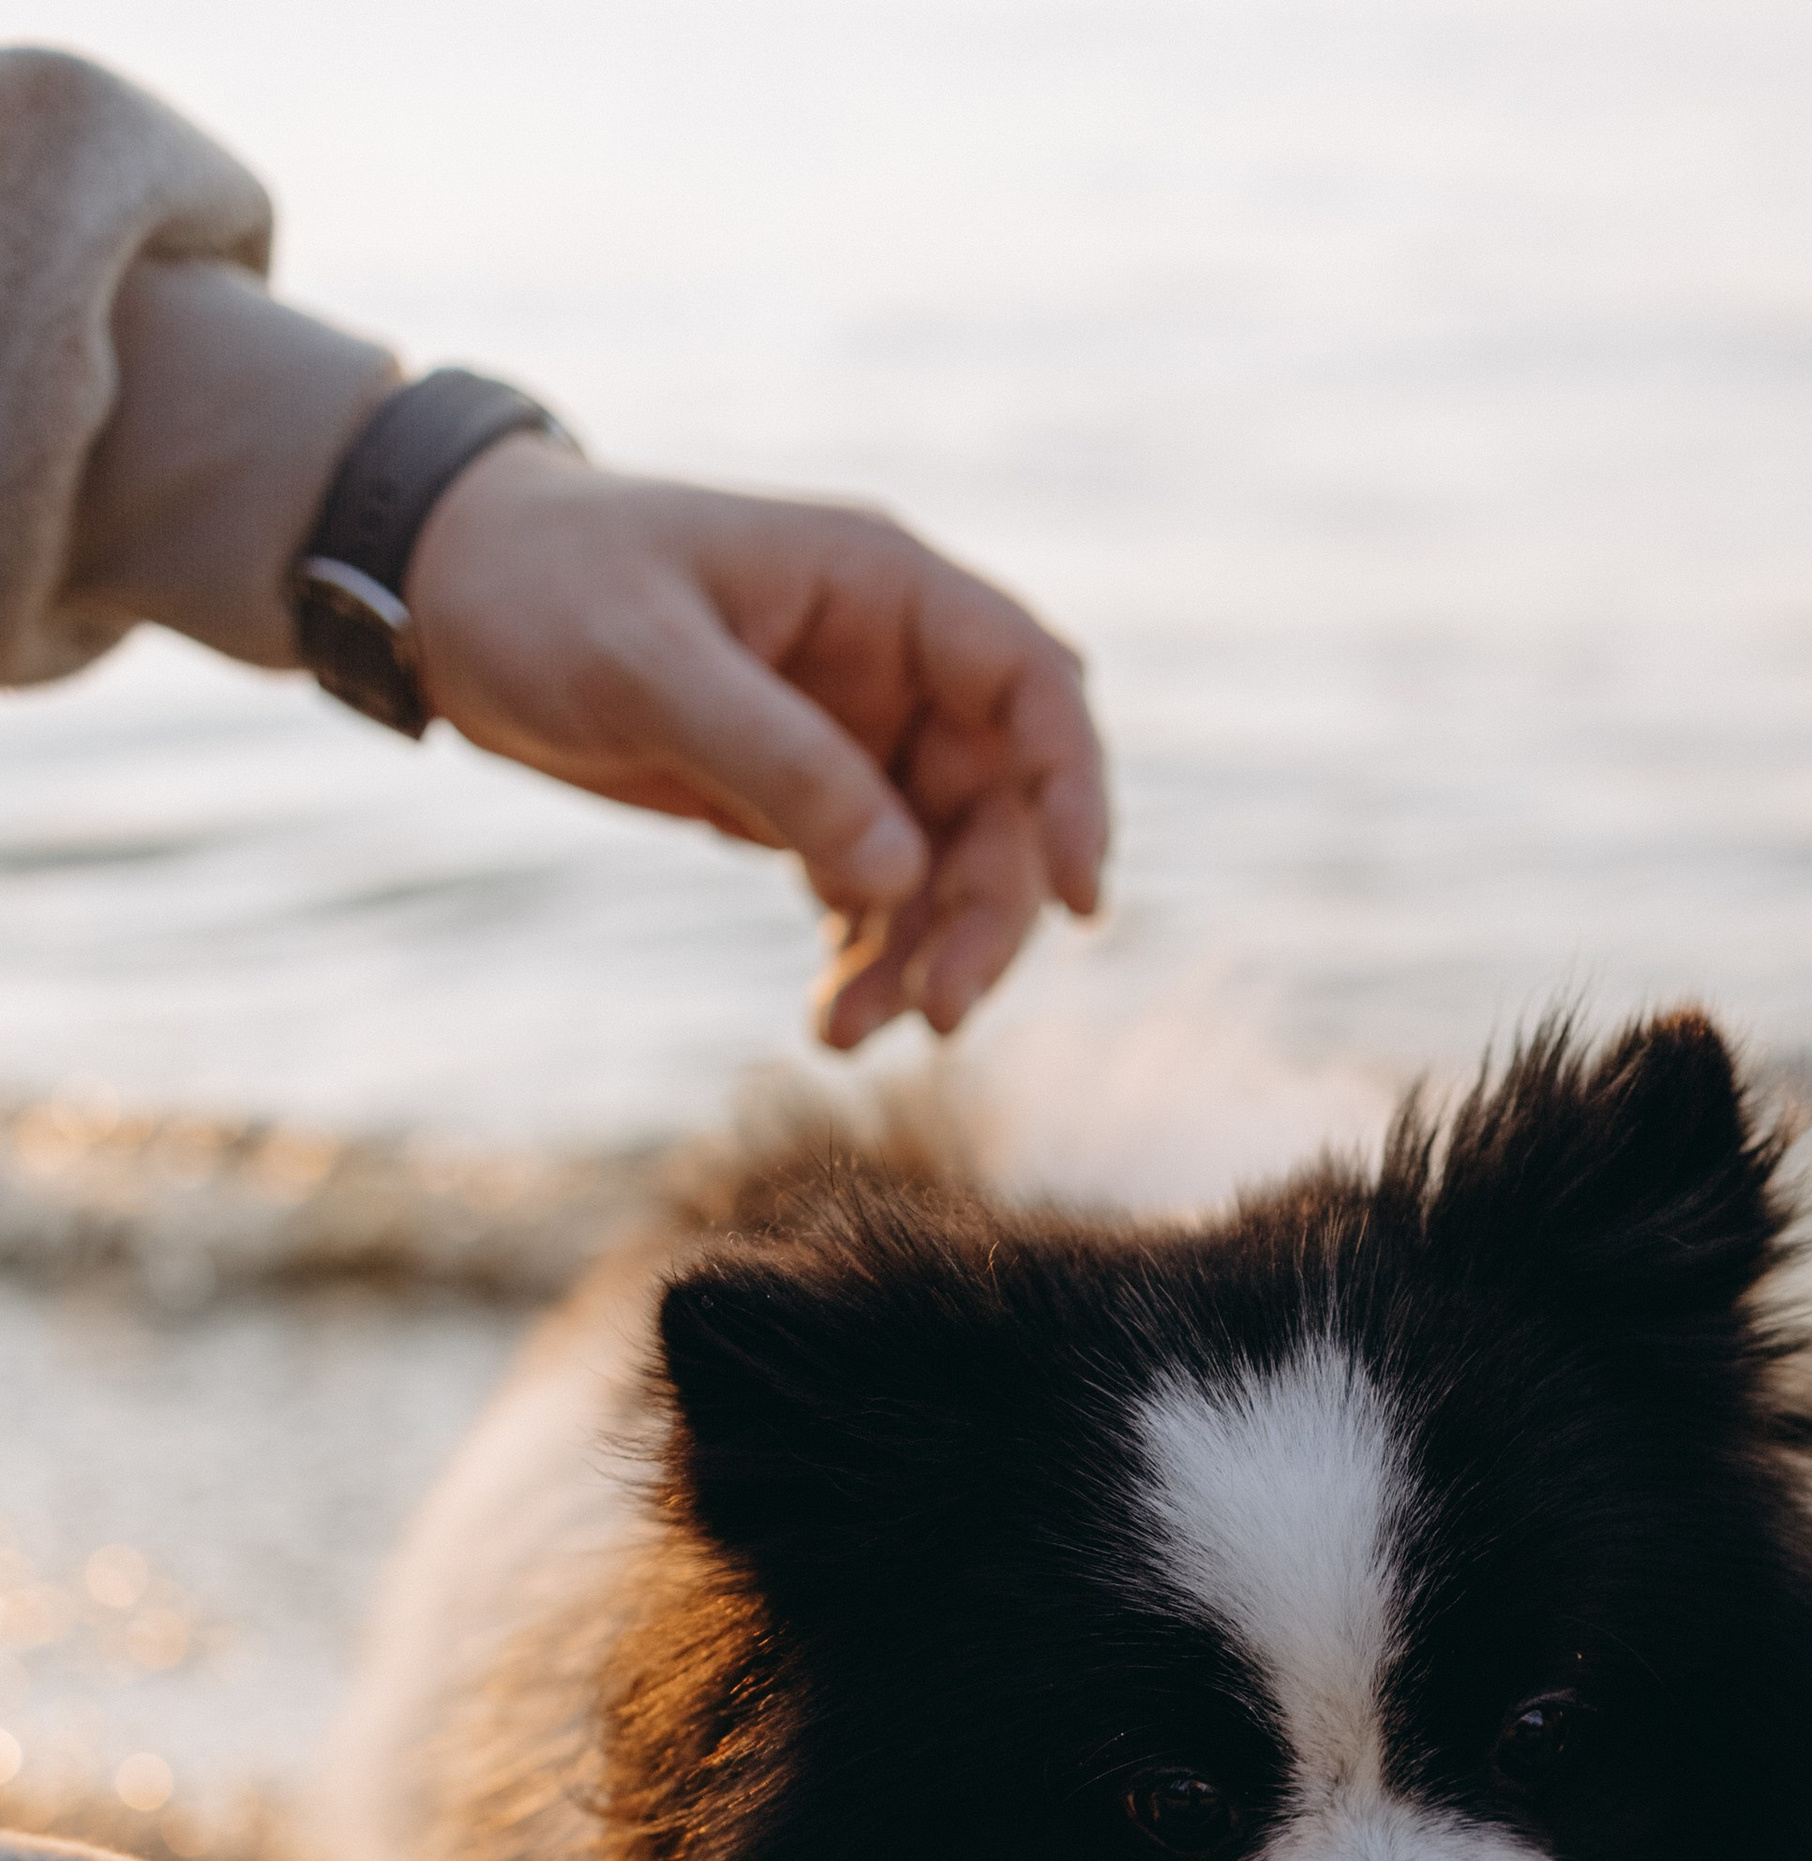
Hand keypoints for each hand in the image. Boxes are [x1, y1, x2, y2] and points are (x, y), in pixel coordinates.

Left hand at [404, 439, 1107, 1042]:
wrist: (445, 594)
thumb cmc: (542, 589)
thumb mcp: (651, 667)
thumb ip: (780, 763)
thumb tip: (897, 872)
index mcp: (880, 591)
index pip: (1031, 686)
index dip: (1073, 792)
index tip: (1081, 903)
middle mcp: (889, 664)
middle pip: (1001, 804)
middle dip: (983, 915)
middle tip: (937, 1017)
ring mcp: (856, 735)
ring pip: (944, 864)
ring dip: (920, 956)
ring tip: (848, 1036)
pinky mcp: (807, 796)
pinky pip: (878, 890)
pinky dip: (869, 957)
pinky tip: (832, 1013)